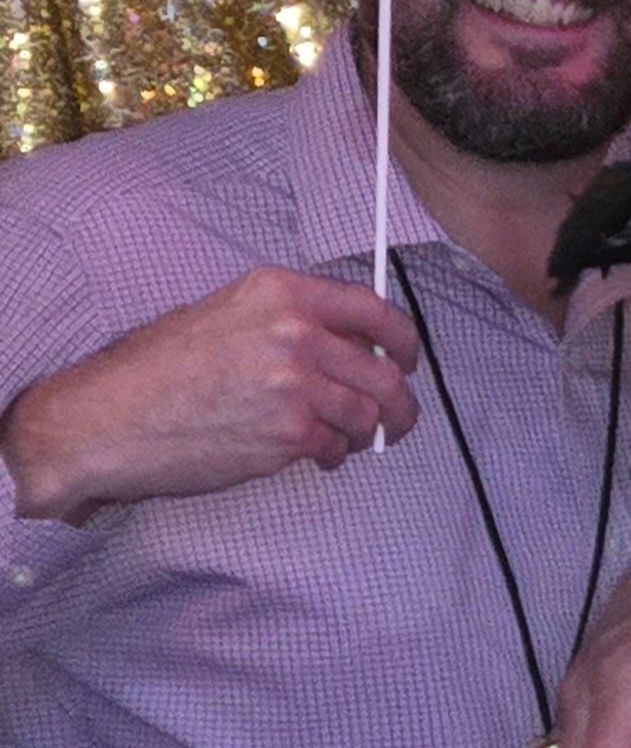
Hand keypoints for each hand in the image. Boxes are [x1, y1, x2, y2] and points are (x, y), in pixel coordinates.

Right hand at [0, 267, 419, 521]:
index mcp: (280, 293)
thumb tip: (352, 344)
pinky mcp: (290, 433)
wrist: (106, 420)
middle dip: (398, 401)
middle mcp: (294, 332)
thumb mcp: (226, 317)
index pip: (374, 310)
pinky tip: (314, 453)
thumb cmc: (156, 371)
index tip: (409, 359)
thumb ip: (290, 322)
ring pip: (368, 413)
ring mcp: (296, 384)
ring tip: (344, 439)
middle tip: (395, 417)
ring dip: (367, 432)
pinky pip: (337, 446)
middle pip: (385, 371)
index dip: (404, 339)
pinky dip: (334, 454)